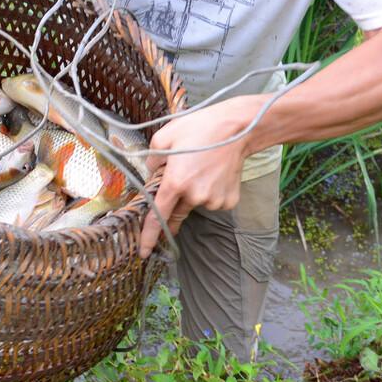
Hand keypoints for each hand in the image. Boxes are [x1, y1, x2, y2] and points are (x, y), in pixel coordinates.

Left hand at [138, 94, 269, 258]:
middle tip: (174, 195)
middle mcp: (194, 196)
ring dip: (192, 193)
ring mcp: (213, 201)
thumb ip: (152, 160)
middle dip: (170, 213)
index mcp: (175, 182)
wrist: (237, 129)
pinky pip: (211, 201)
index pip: (157, 216)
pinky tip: (214, 174)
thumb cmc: (200, 129)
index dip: (149, 236)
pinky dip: (209, 192)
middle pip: (175, 212)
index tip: (143, 252)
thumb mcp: (164, 136)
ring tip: (201, 167)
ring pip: (195, 203)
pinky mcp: (228, 201)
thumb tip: (153, 173)